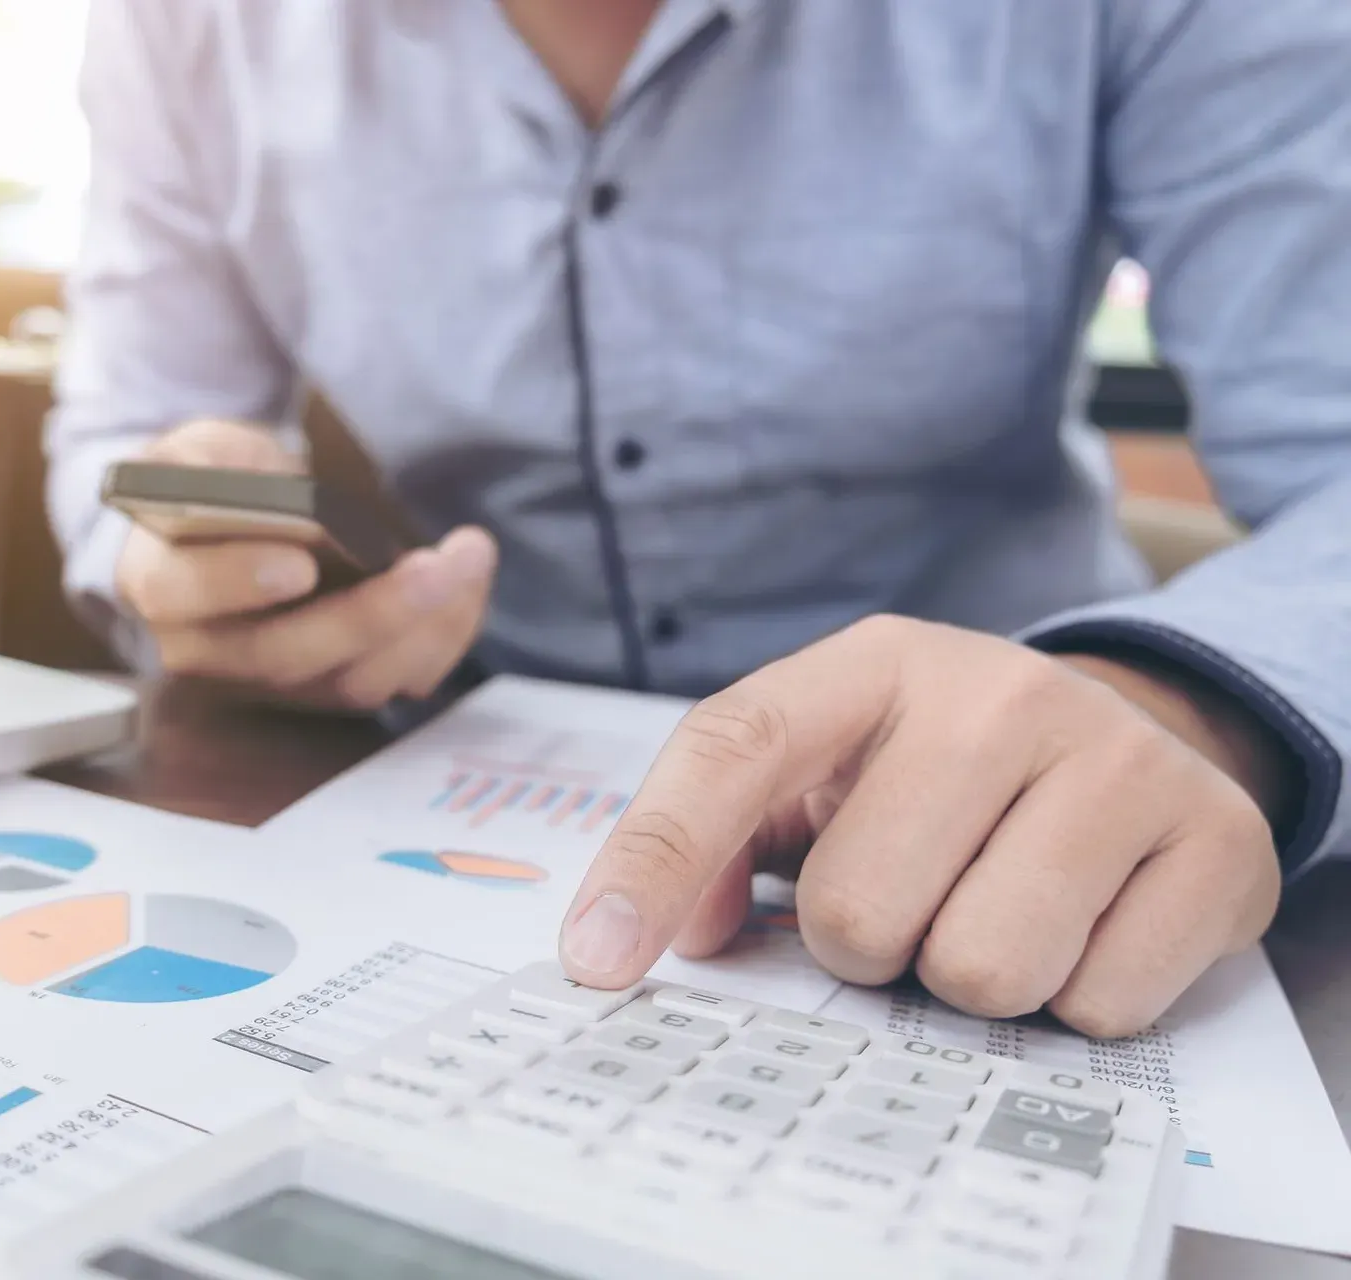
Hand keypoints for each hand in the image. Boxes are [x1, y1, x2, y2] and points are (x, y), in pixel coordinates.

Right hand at [115, 419, 497, 709]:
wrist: (229, 529)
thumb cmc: (210, 485)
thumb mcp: (197, 448)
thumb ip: (216, 464)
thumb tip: (282, 503)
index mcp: (157, 581)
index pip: (178, 596)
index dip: (236, 582)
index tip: (300, 563)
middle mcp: (207, 651)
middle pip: (284, 655)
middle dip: (369, 613)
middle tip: (434, 566)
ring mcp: (271, 682)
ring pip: (348, 680)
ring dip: (421, 627)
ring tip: (468, 559)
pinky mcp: (327, 688)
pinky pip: (391, 681)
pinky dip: (440, 638)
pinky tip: (468, 584)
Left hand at [558, 615, 1284, 1036]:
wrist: (1131, 738)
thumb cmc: (938, 772)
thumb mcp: (823, 768)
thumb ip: (721, 837)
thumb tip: (669, 934)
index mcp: (869, 666)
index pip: (730, 749)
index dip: (651, 860)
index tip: (595, 963)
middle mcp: (994, 692)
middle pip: (858, 915)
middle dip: (867, 946)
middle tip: (912, 900)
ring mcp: (1115, 758)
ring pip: (981, 972)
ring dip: (969, 979)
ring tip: (992, 908)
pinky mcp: (1214, 840)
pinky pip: (1097, 1005)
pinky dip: (1076, 999)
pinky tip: (1083, 927)